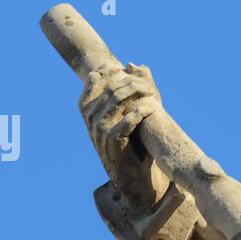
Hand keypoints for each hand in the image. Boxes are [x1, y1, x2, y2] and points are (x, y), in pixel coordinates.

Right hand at [79, 62, 164, 206]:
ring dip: (136, 95)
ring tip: (152, 94)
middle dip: (130, 83)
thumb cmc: (131, 141)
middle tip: (148, 84)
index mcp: (88, 108)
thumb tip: (135, 63)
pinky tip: (147, 111)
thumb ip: (131, 88)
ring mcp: (99, 130)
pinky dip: (137, 115)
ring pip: (115, 103)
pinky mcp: (112, 143)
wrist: (133, 176)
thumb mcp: (128, 111)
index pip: (94, 80)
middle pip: (109, 89)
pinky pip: (123, 124)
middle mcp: (90, 118)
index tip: (126, 69)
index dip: (110, 70)